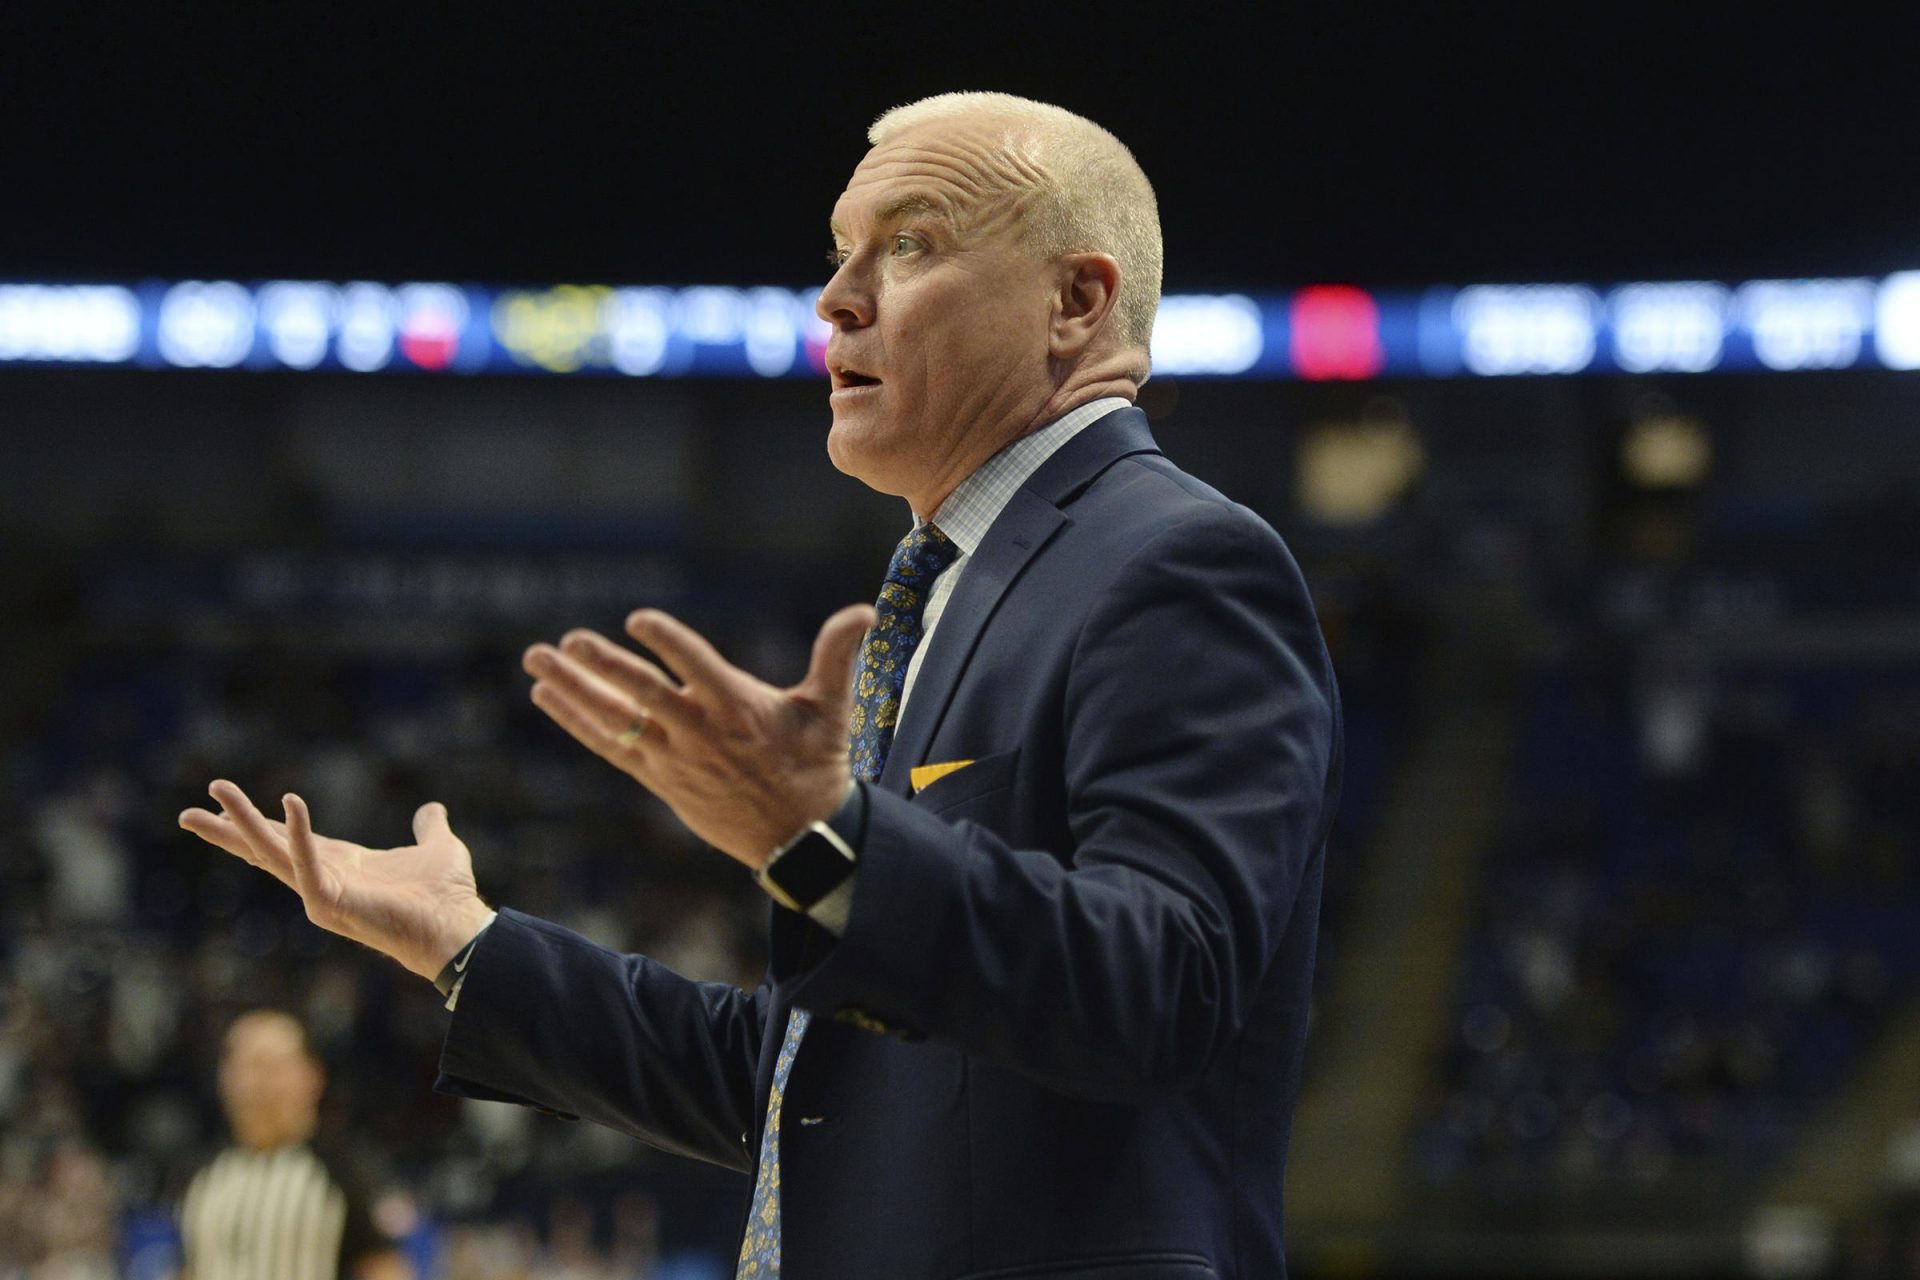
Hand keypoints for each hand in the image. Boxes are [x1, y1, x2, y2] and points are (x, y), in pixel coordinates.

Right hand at [179, 781, 494, 980]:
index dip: (259, 823)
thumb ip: (429, 828)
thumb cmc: (447, 896)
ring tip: (217, 791)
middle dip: (228, 830)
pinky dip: (299, 834)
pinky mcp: (331, 902)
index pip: (288, 841)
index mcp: (340, 864)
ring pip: (271, 853)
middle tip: (186, 813)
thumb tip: (432, 811)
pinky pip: (307, 864)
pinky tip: (289, 802)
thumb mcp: (438, 848)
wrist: (458, 927)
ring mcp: (322, 892)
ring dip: (242, 823)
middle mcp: (323, 878)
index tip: (223, 807)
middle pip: (264, 849)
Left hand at [523, 604, 874, 867]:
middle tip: (565, 640)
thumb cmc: (817, 765)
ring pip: (615, 721)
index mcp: (740, 709)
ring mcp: (675, 760)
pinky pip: (610, 749)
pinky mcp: (660, 780)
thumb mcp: (832, 709)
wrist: (801, 839)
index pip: (697, 667)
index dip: (667, 643)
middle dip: (601, 667)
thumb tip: (866, 610)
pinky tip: (547, 698)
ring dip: (572, 690)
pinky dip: (577, 723)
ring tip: (536, 661)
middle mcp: (701, 734)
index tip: (637, 619)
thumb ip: (837, 655)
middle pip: (642, 696)